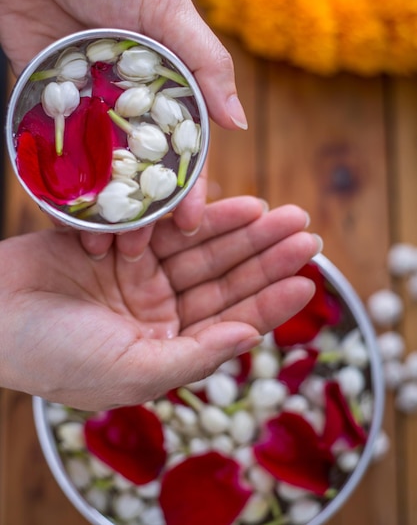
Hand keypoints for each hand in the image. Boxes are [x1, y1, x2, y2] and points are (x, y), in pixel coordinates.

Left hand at [0, 0, 245, 234]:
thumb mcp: (167, 9)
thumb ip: (205, 64)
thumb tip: (240, 123)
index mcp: (168, 85)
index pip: (183, 148)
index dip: (187, 187)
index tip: (189, 226)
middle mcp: (131, 103)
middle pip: (140, 169)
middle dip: (142, 211)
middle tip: (139, 253)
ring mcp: (90, 107)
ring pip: (100, 169)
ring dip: (102, 209)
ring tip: (99, 248)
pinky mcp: (50, 104)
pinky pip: (57, 152)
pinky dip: (60, 184)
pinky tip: (63, 216)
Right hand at [0, 198, 319, 409]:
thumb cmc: (53, 356)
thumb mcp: (130, 372)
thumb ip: (193, 357)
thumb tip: (250, 338)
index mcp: (166, 347)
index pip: (231, 320)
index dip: (270, 300)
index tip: (308, 278)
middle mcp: (158, 310)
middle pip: (224, 279)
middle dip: (264, 256)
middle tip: (305, 232)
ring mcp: (138, 275)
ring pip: (201, 249)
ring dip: (239, 231)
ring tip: (279, 213)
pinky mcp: (117, 242)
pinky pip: (165, 227)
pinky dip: (195, 216)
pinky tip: (230, 205)